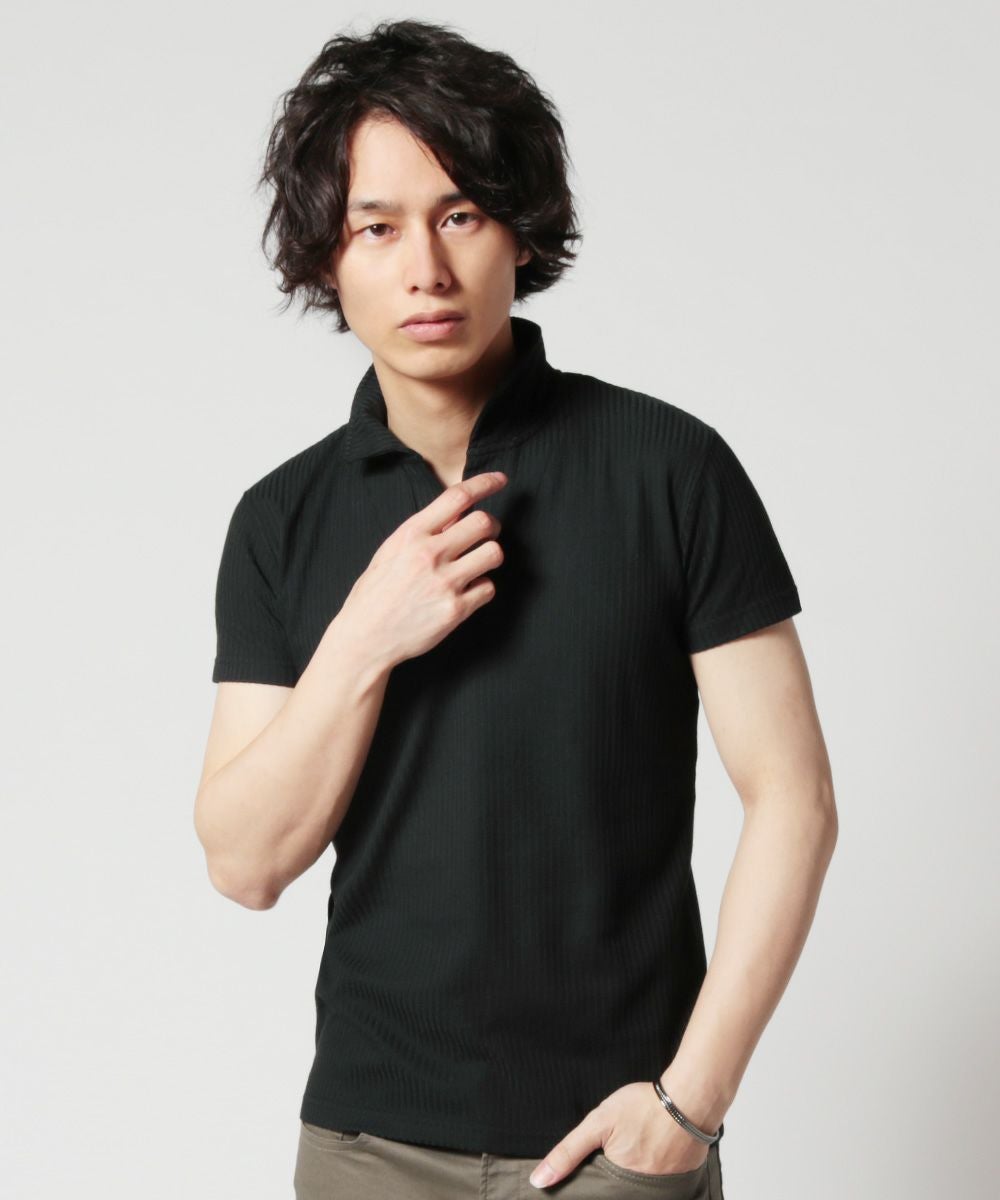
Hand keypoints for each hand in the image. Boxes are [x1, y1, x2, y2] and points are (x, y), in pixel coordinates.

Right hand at [336, 470, 507, 669]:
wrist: (365, 637)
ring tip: (476, 564)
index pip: (457, 497)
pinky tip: (466, 592)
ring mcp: (445, 583)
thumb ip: (423, 531)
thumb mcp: (391, 551)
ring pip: (494, 553)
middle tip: (485, 535)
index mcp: (411, 534)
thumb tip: (457, 513)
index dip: (485, 484)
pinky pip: (488, 588)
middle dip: (491, 526)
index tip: (501, 480)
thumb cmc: (375, 593)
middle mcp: (430, 554)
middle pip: (483, 522)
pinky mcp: (455, 610)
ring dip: (490, 556)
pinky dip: (482, 588)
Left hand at [528, 1081, 710, 1189]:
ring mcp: (662, 1192)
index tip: (592, 1172)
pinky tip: (651, 1152)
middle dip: (611, 1178)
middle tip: (619, 1151)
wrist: (689, 1100)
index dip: (591, 1185)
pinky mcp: (679, 1185)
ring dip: (631, 1176)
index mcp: (618, 1187)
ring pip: (636, 1189)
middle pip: (616, 1193)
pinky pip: (658, 1185)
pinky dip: (651, 1172)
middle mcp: (641, 1195)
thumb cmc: (643, 1108)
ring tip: (636, 1148)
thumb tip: (539, 1181)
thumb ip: (568, 1152)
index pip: (597, 1196)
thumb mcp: (598, 1124)